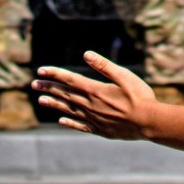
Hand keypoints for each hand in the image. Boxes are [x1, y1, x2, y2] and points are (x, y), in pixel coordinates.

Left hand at [35, 53, 157, 139]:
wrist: (149, 122)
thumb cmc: (140, 97)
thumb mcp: (124, 76)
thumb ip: (104, 66)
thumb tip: (86, 54)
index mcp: (95, 90)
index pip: (69, 79)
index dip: (54, 74)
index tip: (40, 70)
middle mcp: (90, 105)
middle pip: (64, 94)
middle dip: (48, 88)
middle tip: (34, 84)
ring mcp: (94, 119)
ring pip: (68, 110)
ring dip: (54, 104)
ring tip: (41, 100)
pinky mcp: (100, 130)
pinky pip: (80, 126)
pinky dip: (69, 122)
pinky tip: (61, 121)